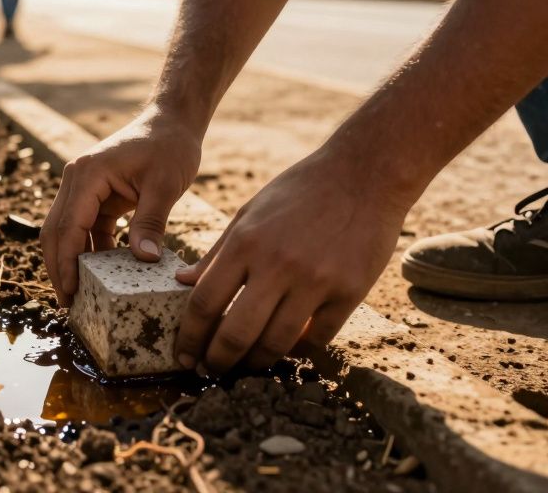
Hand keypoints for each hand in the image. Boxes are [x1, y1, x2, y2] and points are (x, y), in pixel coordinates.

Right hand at [40, 109, 201, 305]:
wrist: (172, 121)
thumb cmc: (170, 146)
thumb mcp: (165, 184)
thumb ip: (151, 221)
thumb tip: (144, 259)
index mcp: (87, 174)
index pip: (68, 227)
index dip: (66, 263)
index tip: (69, 293)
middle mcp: (76, 179)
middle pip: (55, 231)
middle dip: (58, 268)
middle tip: (68, 303)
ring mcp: (83, 186)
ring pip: (66, 230)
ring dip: (71, 261)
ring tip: (79, 295)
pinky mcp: (95, 194)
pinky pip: (85, 227)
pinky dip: (89, 250)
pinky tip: (100, 273)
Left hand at [172, 149, 409, 373]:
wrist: (365, 175)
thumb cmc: (300, 191)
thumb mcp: (250, 213)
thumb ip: (217, 253)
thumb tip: (183, 284)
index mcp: (246, 242)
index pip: (204, 301)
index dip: (190, 336)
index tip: (184, 354)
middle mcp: (277, 264)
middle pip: (236, 332)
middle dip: (218, 361)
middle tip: (210, 372)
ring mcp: (316, 281)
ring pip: (277, 343)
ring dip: (256, 363)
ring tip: (244, 367)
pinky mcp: (349, 292)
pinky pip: (318, 338)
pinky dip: (299, 351)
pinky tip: (286, 350)